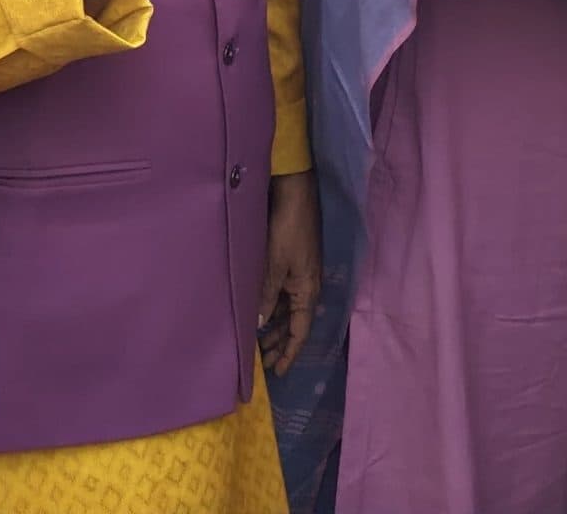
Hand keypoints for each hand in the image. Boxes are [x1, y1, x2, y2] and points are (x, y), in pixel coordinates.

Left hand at [257, 172, 320, 375]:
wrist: (295, 195)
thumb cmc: (287, 230)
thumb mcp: (274, 266)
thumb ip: (265, 297)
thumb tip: (258, 327)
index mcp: (307, 290)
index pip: (300, 331)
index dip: (289, 353)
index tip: (278, 372)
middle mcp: (306, 286)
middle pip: (294, 323)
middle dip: (280, 344)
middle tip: (263, 362)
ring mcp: (299, 274)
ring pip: (286, 310)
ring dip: (274, 326)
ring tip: (258, 342)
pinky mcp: (291, 263)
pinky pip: (282, 295)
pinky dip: (271, 308)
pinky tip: (259, 312)